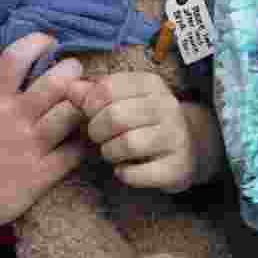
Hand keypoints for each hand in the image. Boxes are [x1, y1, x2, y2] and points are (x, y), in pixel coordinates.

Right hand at [0, 33, 88, 233]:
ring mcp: (32, 144)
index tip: (49, 42)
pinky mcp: (44, 173)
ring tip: (83, 103)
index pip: (17, 56)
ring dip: (82, 105)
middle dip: (72, 70)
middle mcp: (14, 116)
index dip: (38, 42)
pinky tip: (80, 138)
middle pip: (56, 82)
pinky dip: (82, 142)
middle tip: (74, 72)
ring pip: (71, 114)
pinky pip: (75, 151)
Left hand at [68, 72, 198, 192]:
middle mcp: (167, 106)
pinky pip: (138, 173)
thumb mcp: (122, 99)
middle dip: (96, 130)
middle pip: (115, 116)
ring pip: (128, 144)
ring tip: (111, 151)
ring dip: (109, 152)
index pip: (107, 88)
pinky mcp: (178, 167)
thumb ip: (92, 93)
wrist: (188, 147)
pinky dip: (124, 173)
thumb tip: (69, 89)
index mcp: (150, 84)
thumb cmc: (143, 119)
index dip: (89, 104)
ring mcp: (176, 137)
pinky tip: (125, 169)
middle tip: (98, 136)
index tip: (90, 114)